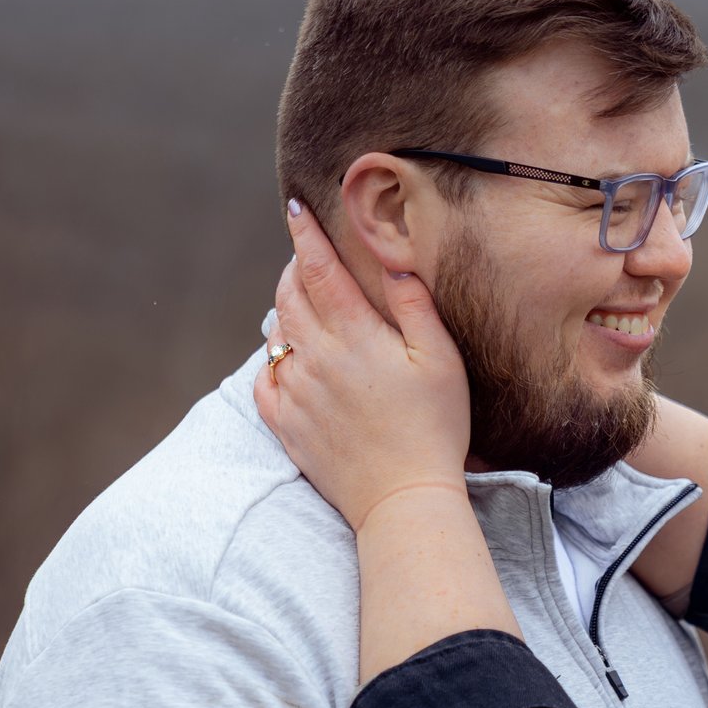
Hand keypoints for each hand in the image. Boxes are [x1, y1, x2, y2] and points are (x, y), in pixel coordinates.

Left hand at [254, 199, 471, 532]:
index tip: (294, 209)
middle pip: (289, 296)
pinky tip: (290, 358)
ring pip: (276, 334)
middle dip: (293, 267)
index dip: (305, 235)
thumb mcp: (442, 361)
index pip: (318, 269)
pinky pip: (265, 379)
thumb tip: (394, 263)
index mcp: (354, 337)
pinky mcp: (286, 425)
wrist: (403, 498)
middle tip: (305, 256)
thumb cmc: (436, 428)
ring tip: (303, 304)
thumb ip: (415, 307)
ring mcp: (296, 393)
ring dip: (285, 310)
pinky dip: (274, 360)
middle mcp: (316, 359)